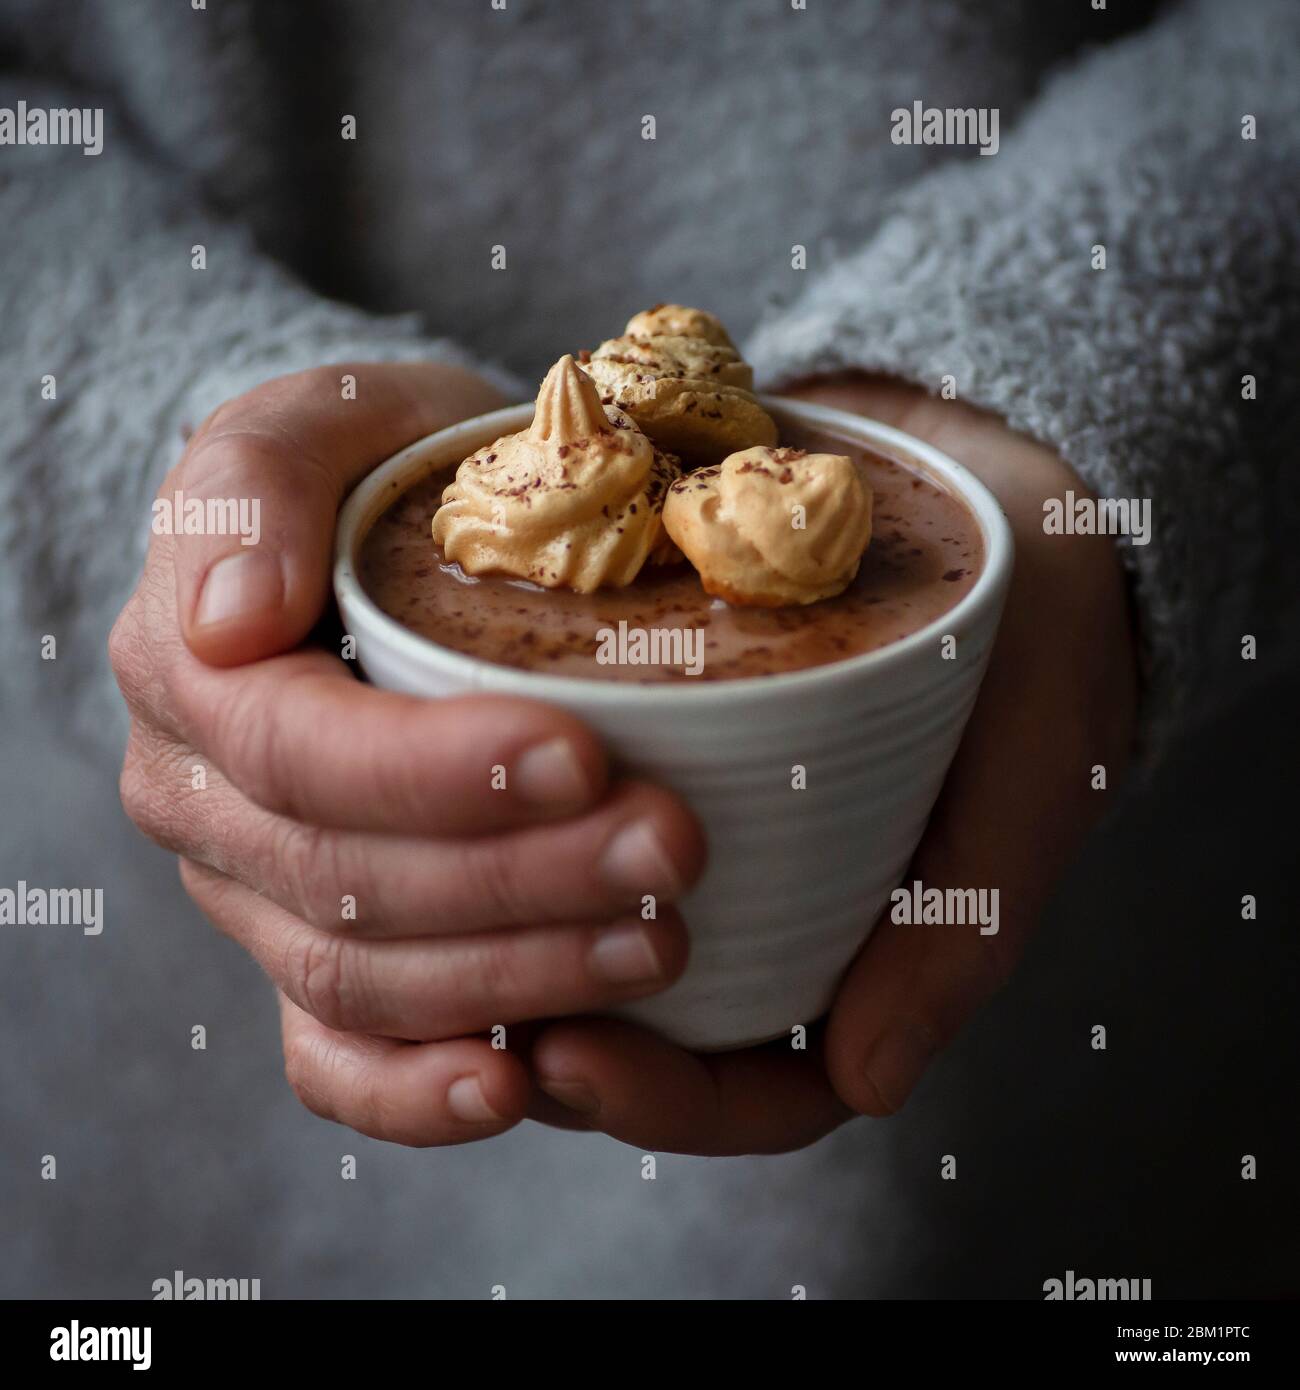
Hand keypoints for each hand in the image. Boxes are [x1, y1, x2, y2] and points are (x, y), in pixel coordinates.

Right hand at [110, 361, 704, 1145]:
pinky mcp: (308, 955)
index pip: (301, 750)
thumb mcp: (322, 422)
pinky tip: (517, 1085)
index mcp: (192, 671)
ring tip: (658, 941)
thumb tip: (227, 616)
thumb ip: (254, 483)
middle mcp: (205, 798)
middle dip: (520, 880)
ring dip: (516, 976)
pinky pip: (332, 1055)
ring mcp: (252, 892)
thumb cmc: (374, 469)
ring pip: (361, 977)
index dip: (436, 772)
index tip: (584, 757)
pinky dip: (415, 1091)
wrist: (386, 536)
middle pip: (347, 879)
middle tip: (674, 850)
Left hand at [523, 374, 1137, 1152]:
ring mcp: (725, 843)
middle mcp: (783, 916)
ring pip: (600, 954)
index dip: (666, 1101)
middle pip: (658, 1041)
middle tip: (474, 1015)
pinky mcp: (670, 757)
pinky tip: (450, 820)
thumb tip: (867, 1080)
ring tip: (431, 929)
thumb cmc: (1036, 643)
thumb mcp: (1028, 772)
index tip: (570, 1055)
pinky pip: (576, 832)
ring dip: (517, 963)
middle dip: (562, 1048)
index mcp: (873, 956)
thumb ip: (966, 923)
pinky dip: (515, 846)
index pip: (762, 1088)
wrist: (998, 502)